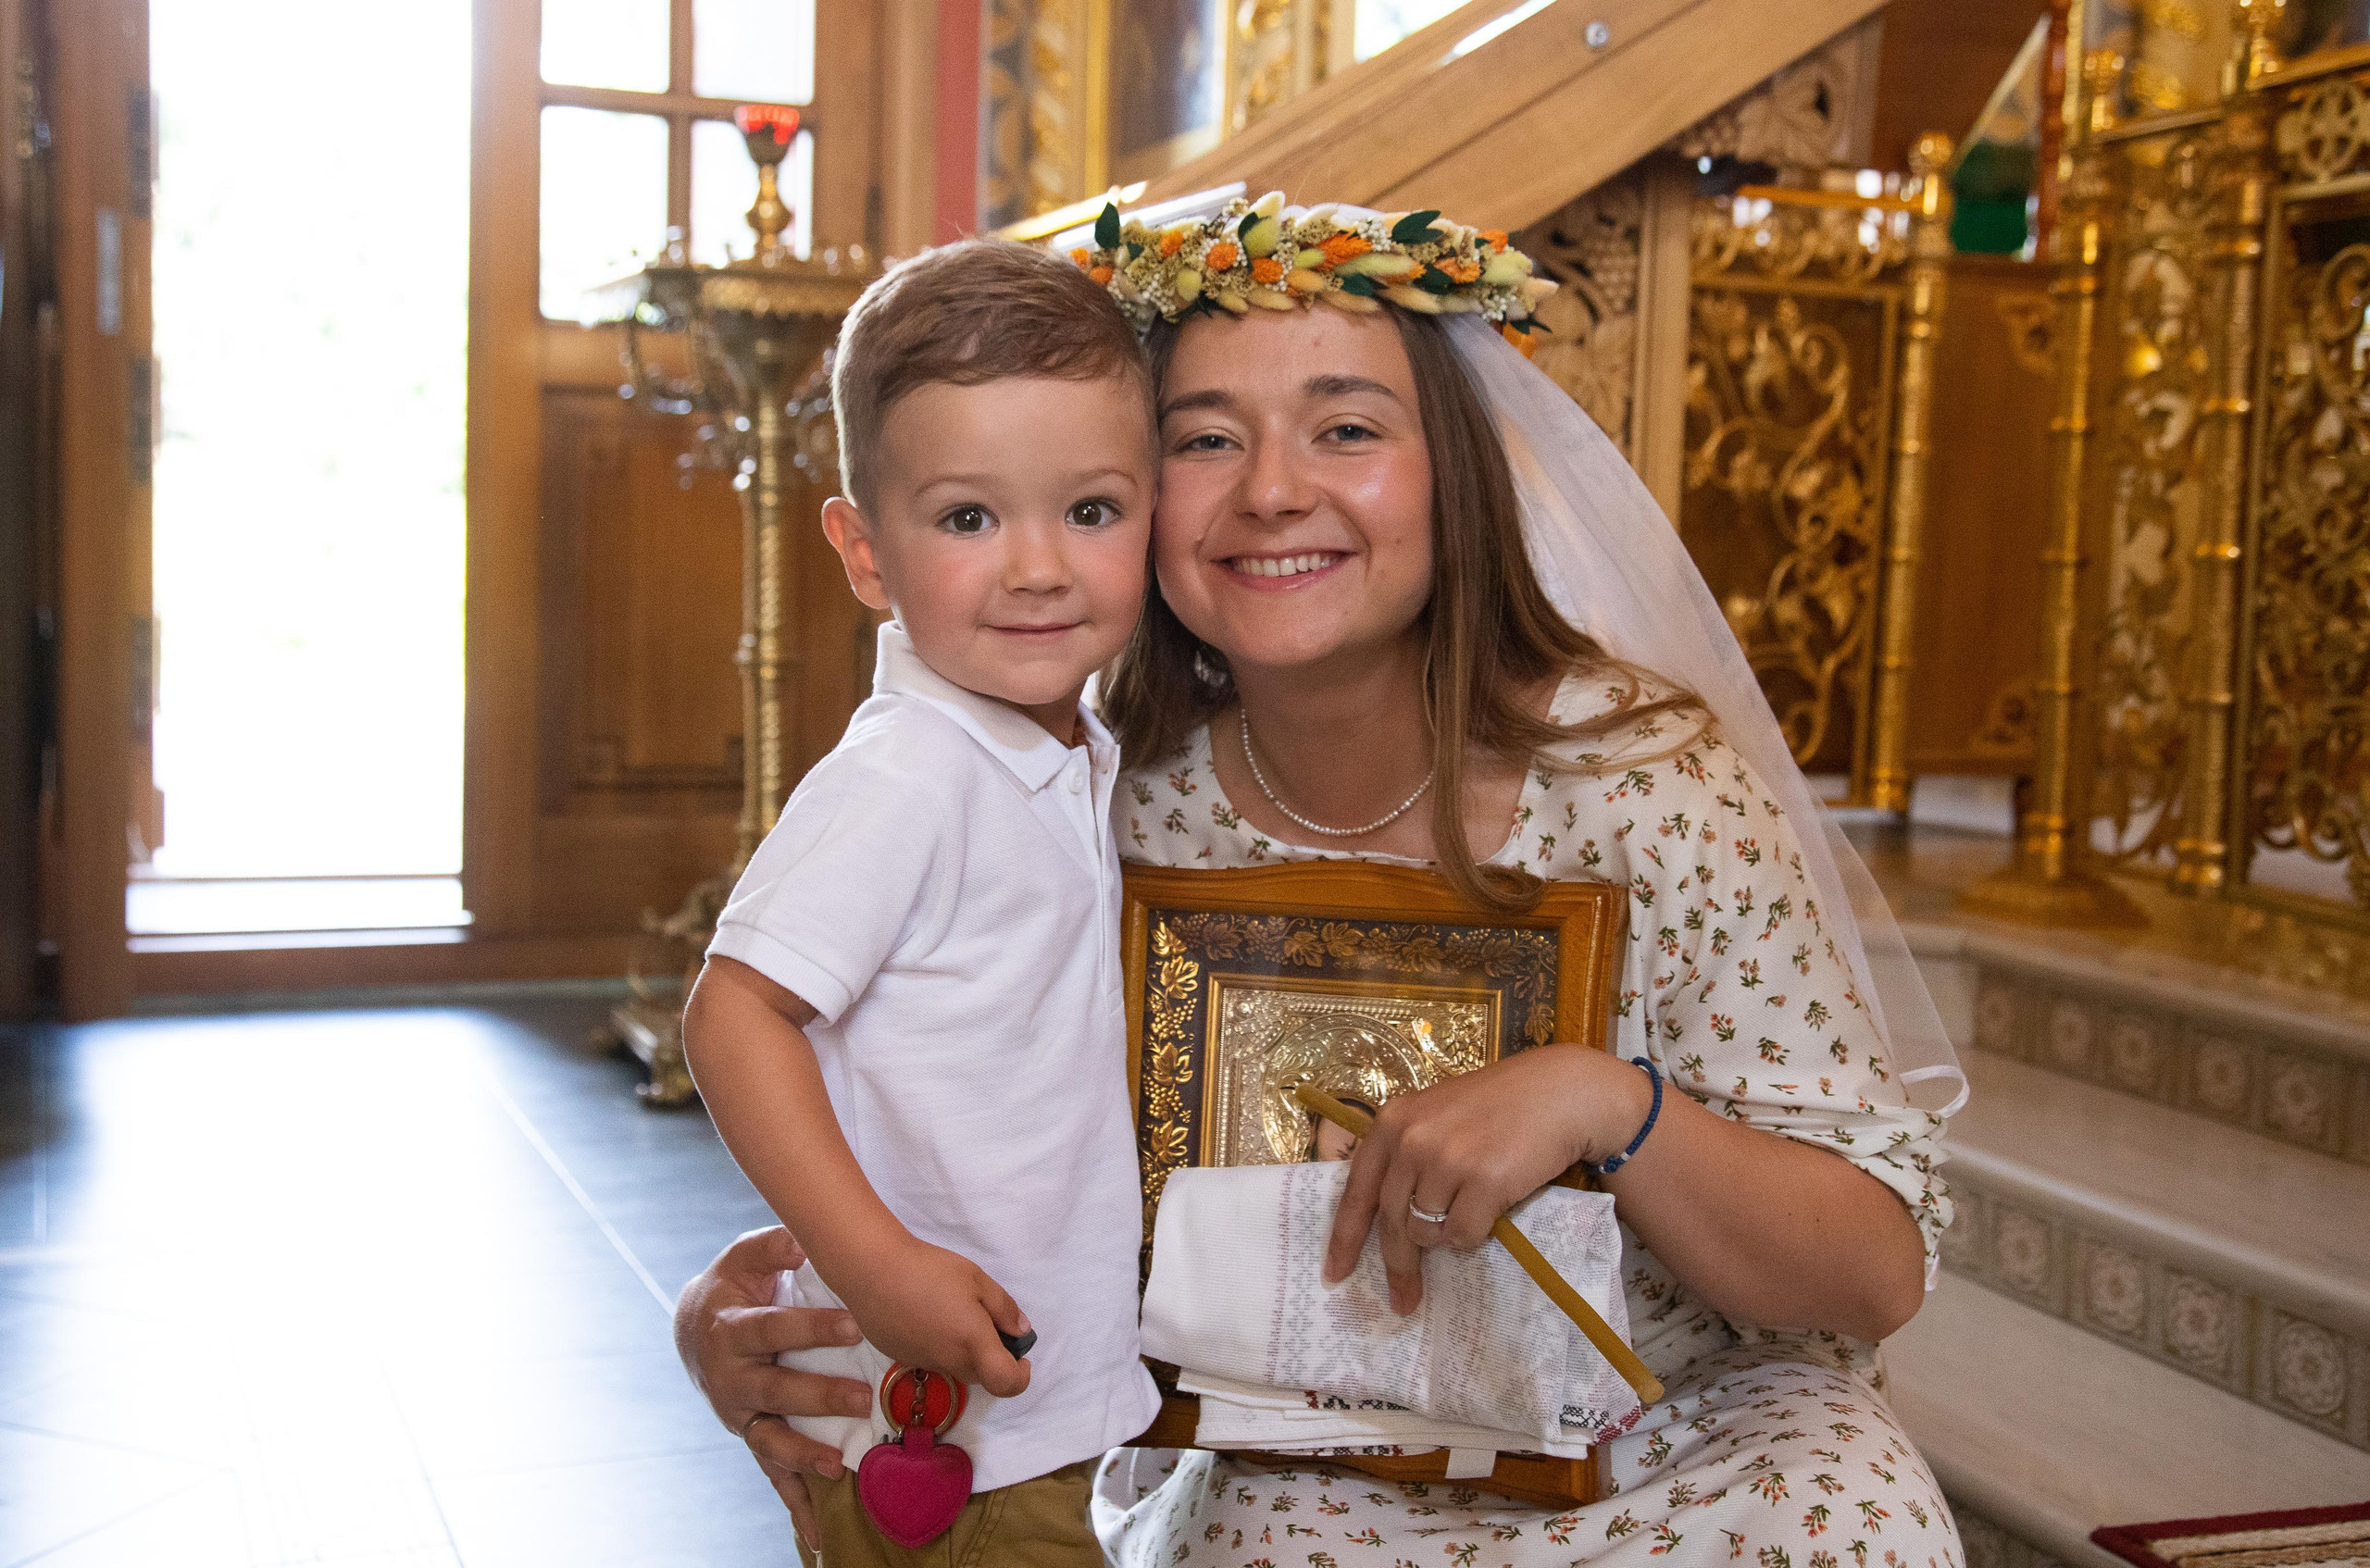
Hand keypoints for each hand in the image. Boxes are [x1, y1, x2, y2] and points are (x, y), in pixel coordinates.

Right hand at [673, 1226, 871, 1549]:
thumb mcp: (744, 1257)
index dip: (812, 1328)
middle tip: (861, 1399)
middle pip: (774, 1391)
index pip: (774, 1329)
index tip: (854, 1325)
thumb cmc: (733, 1287)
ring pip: (770, 1441)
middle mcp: (732, 1378)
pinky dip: (796, 1503)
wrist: (694, 1328)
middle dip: (817, 1397)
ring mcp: (741, 1414)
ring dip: (804, 1456)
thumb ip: (772, 1247)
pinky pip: (773, 1474)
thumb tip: (801, 1242)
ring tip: (838, 1465)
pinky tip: (820, 1532)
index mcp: (732, 1330)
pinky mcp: (752, 1437)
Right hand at [836, 1235, 1033, 1398]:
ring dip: (962, 1351)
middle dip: (990, 1357)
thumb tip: (1021, 1331)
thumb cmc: (930, 1271)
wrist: (873, 1271)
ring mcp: (922, 1363)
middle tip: (984, 1321)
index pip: (1006, 1384)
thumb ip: (1004, 1309)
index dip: (1020, 1377)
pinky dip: (936, 1345)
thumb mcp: (977, 1279)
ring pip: (954, 1368)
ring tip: (950, 1311)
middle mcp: (949, 1362)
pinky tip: (924, 1314)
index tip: (1020, 1355)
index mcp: (973, 1344)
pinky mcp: (901, 1357)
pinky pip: (929, 1359)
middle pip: (980, 1376)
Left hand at [1323, 1044, 1651, 1312]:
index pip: (1356, 1191)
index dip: (1344, 1238)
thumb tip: (1385, 1220)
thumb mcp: (1436, 1116)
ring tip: (1473, 1210)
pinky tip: (1492, 1211)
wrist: (1559, 1093)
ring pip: (1427, 1232)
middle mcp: (1412, 1139)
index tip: (1336, 1274)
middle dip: (1397, 1266)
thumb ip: (1406, 1155)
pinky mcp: (1483, 1181)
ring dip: (1447, 1236)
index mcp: (1392, 1122)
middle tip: (1404, 1300)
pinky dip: (1475, 1235)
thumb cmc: (1498, 1106)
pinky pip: (1463, 1235)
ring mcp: (1446, 1160)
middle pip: (1391, 1222)